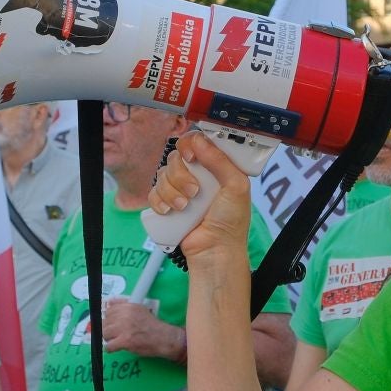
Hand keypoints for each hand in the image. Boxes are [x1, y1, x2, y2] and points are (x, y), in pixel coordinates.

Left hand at [101, 299, 178, 358]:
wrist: (164, 338)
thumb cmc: (152, 326)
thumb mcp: (140, 309)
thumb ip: (123, 305)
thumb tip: (109, 302)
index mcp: (129, 307)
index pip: (109, 311)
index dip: (110, 319)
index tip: (115, 324)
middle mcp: (125, 315)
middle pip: (105, 322)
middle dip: (109, 329)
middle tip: (117, 334)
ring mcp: (124, 328)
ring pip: (105, 333)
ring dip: (109, 338)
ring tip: (117, 340)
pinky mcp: (125, 341)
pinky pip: (109, 346)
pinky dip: (110, 349)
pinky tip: (116, 348)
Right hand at [148, 131, 252, 262]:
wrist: (214, 250)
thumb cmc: (231, 222)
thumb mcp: (236, 186)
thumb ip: (221, 160)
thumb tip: (200, 140)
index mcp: (216, 167)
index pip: (197, 143)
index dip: (190, 145)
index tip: (192, 157)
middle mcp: (198, 175)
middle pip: (176, 157)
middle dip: (181, 174)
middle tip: (194, 191)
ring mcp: (181, 189)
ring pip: (163, 174)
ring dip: (172, 191)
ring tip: (185, 208)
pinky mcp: (168, 204)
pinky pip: (153, 192)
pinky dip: (159, 201)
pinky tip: (170, 211)